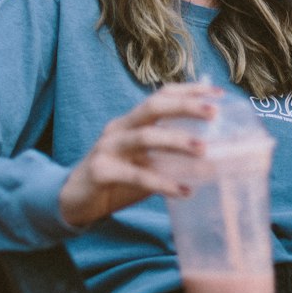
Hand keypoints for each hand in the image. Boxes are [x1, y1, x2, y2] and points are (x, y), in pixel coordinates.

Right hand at [58, 83, 219, 227]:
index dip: (190, 91)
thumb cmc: (116, 179)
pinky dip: (162, 182)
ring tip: (204, 150)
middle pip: (153, 107)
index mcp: (131, 121)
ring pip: (145, 137)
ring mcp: (108, 148)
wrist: (73, 201)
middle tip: (214, 113)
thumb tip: (212, 158)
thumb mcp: (143, 162)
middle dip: (185, 106)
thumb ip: (168, 156)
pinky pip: (136, 175)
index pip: (161, 95)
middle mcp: (120, 128)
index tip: (218, 94)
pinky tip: (183, 191)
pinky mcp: (101, 172)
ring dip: (177, 141)